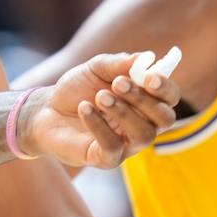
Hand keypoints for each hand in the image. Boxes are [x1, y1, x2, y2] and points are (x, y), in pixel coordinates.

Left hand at [21, 51, 182, 169]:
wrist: (46, 110)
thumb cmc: (77, 89)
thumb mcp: (96, 68)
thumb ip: (120, 64)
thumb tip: (148, 57)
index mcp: (146, 102)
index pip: (170, 98)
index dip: (165, 88)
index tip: (149, 77)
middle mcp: (143, 125)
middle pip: (165, 119)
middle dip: (144, 100)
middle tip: (118, 83)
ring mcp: (127, 145)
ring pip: (144, 135)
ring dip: (124, 112)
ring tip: (100, 96)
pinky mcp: (106, 159)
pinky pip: (113, 147)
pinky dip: (99, 125)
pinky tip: (85, 108)